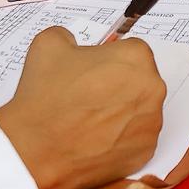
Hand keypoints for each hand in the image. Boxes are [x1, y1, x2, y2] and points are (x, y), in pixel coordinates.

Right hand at [0, 28, 167, 188]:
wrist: (36, 152)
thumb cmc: (45, 100)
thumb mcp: (48, 45)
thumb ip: (69, 36)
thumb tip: (73, 45)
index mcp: (136, 58)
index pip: (129, 51)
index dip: (107, 60)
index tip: (91, 72)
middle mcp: (152, 89)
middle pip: (138, 80)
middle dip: (117, 85)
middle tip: (88, 95)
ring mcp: (151, 123)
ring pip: (139, 110)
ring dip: (120, 111)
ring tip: (88, 119)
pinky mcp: (146, 152)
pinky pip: (136, 138)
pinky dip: (120, 138)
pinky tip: (95, 138)